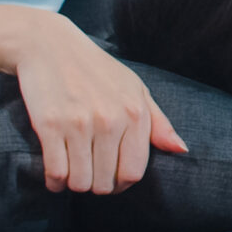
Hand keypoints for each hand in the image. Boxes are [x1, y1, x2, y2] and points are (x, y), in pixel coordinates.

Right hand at [8, 11, 187, 193]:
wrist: (50, 46)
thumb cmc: (97, 70)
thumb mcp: (135, 89)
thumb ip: (159, 122)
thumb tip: (182, 149)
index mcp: (135, 113)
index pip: (134, 172)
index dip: (122, 184)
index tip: (112, 180)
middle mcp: (110, 120)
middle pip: (106, 182)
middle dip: (97, 185)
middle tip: (89, 174)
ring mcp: (79, 123)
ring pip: (80, 182)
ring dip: (74, 184)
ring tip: (72, 174)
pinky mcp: (50, 125)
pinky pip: (55, 172)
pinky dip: (54, 182)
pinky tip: (55, 176)